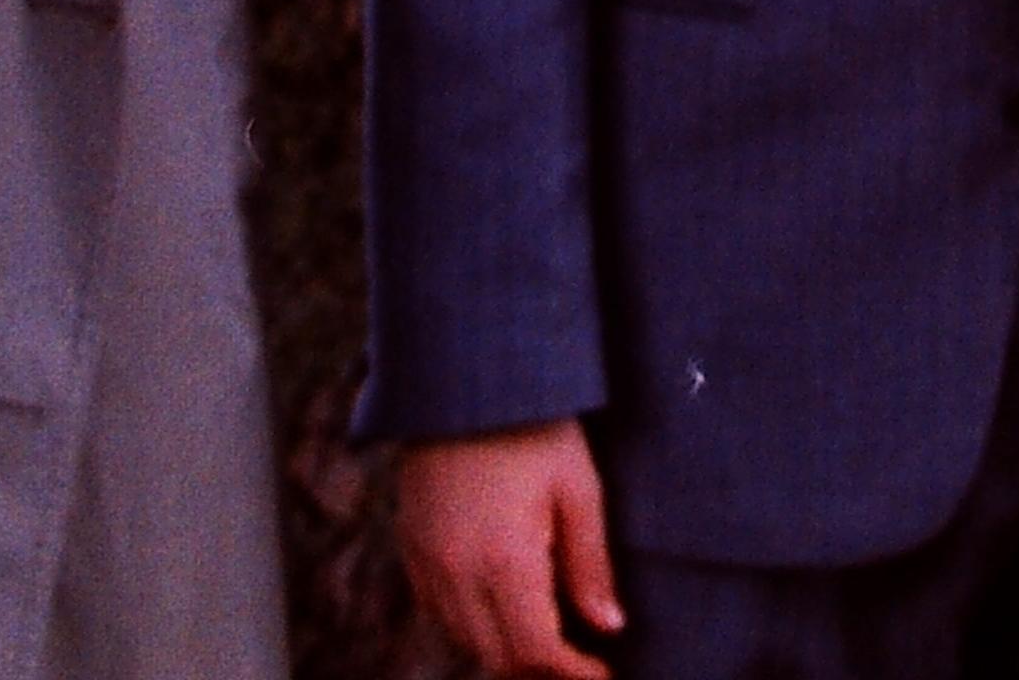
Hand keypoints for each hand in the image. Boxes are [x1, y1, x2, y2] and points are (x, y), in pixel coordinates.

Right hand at [398, 420, 624, 678]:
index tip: (603, 674)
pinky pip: (436, 609)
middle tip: (580, 662)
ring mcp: (428, 557)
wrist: (463, 370)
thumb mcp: (578, 487)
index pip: (537, 654)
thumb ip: (591, 565)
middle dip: (541, 671)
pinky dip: (469, 624)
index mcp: (506, 560)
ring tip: (544, 635)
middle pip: (499, 659)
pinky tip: (499, 605)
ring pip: (464, 639)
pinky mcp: (410, 540)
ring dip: (504, 650)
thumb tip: (608, 627)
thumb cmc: (533, 424)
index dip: (573, 676)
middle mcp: (458, 570)